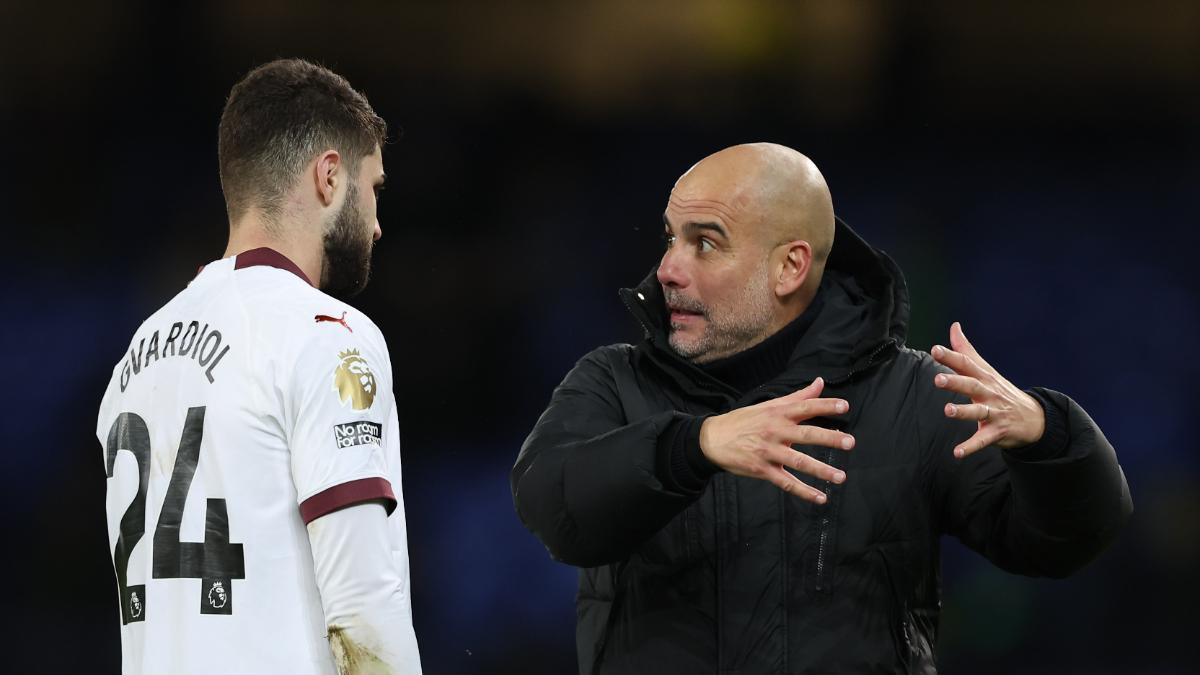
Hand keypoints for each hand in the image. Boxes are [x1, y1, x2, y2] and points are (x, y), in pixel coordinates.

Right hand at [698, 377, 853, 502]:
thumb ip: (797, 397)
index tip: (844, 407)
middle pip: (805, 434)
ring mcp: (768, 452)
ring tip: (841, 477)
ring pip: (798, 462)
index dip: (825, 406)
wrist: (712, 439)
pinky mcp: (762, 470)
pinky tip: (821, 498)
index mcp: (777, 413)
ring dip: (821, 470)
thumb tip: (820, 382)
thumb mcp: (768, 405)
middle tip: (849, 442)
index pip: (805, 407)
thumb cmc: (744, 421)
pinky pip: (786, 482)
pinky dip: (804, 492)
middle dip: (828, 438)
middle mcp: (774, 431)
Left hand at [931, 322, 1045, 457]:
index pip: (966, 364)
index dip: (950, 357)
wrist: (1034, 418)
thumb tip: (954, 326)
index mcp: (983, 377)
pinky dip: (970, 446)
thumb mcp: (985, 369)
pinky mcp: (997, 431)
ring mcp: (994, 412)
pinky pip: (983, 440)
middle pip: (971, 385)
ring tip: (947, 411)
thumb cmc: (1001, 390)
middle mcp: (989, 392)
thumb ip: (966, 350)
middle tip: (937, 379)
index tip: (935, 350)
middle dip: (955, 382)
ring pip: (978, 412)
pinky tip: (957, 453)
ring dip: (963, 412)